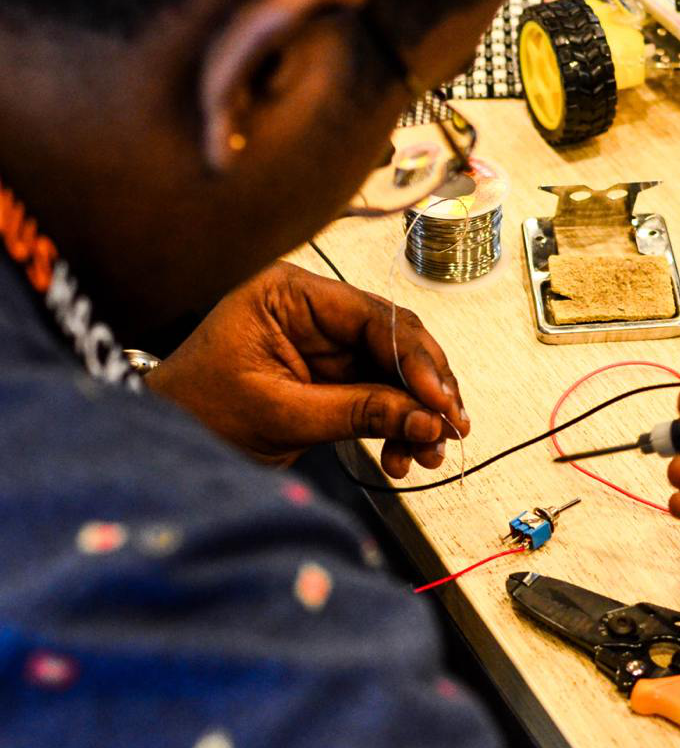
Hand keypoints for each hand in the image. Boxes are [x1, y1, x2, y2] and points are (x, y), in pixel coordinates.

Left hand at [147, 261, 467, 474]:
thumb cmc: (196, 413)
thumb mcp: (279, 413)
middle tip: (451, 427)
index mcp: (289, 293)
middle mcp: (314, 311)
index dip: (416, 359)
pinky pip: (381, 396)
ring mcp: (325, 344)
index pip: (373, 316)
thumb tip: (426, 419)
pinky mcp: (331, 377)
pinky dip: (399, 426)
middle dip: (427, 389)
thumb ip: (357, 411)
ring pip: (396, 372)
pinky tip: (406, 454)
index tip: (440, 400)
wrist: (160, 444)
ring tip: (429, 452)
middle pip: (394, 341)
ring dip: (418, 414)